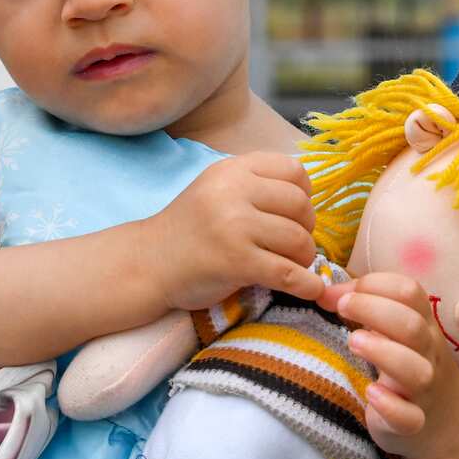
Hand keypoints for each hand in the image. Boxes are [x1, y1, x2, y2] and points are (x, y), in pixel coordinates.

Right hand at [141, 152, 320, 310]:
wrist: (148, 262)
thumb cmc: (189, 228)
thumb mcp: (218, 189)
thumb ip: (256, 184)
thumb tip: (308, 197)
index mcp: (233, 170)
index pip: (294, 170)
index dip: (304, 194)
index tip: (295, 213)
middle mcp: (234, 192)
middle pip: (300, 205)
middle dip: (306, 228)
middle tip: (293, 244)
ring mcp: (235, 227)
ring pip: (298, 240)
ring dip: (304, 258)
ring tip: (292, 265)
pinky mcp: (236, 262)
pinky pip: (288, 273)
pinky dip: (307, 285)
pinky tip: (310, 289)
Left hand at [320, 272, 458, 458]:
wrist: (446, 418)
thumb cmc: (406, 360)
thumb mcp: (391, 329)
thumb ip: (361, 306)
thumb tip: (324, 292)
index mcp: (423, 323)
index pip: (409, 292)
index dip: (376, 285)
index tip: (344, 293)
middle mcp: (427, 352)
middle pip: (411, 325)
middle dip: (373, 310)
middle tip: (342, 308)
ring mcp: (424, 389)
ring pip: (416, 371)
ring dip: (382, 352)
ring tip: (353, 342)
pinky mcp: (414, 422)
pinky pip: (410, 418)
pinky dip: (390, 406)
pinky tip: (371, 393)